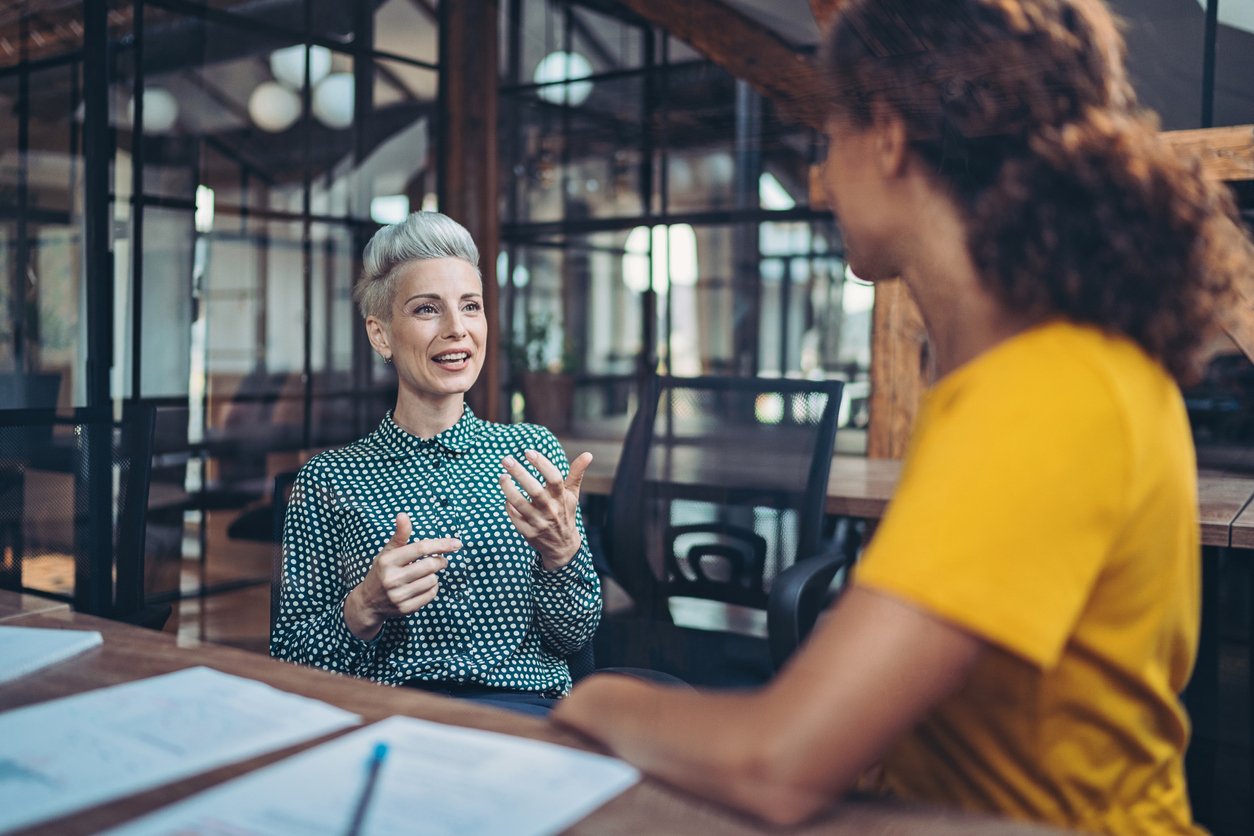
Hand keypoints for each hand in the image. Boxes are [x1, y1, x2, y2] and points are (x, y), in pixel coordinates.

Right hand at [344, 513, 459, 640]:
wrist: (369, 602)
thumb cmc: (382, 571)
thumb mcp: (387, 552)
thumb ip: (400, 535)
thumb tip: (403, 514)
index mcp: (388, 561)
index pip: (420, 548)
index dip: (441, 544)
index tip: (456, 543)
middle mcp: (392, 578)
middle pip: (430, 565)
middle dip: (440, 561)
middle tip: (440, 560)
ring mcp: (398, 596)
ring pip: (433, 580)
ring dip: (434, 575)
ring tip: (426, 574)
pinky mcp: (405, 609)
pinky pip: (431, 595)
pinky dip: (432, 588)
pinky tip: (423, 585)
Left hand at [500, 449, 591, 570]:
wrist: (563, 546)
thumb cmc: (565, 513)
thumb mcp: (572, 494)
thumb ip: (576, 473)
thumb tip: (588, 454)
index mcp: (561, 497)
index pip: (554, 478)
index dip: (542, 464)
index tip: (529, 452)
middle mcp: (551, 510)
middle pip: (534, 490)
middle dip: (519, 473)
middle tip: (506, 459)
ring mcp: (539, 522)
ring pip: (520, 504)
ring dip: (509, 489)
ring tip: (502, 476)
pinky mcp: (528, 533)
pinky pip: (514, 518)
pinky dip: (509, 506)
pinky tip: (506, 496)